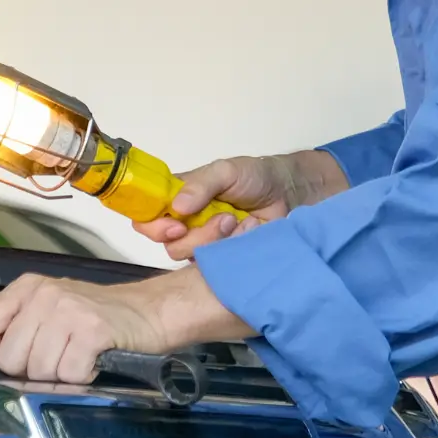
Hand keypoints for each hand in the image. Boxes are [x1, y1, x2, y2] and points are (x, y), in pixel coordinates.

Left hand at [0, 269, 251, 384]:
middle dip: (31, 371)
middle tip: (58, 359)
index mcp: (26, 287)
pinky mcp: (92, 331)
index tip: (15, 360)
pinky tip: (93, 362)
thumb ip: (10, 329)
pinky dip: (83, 377)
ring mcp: (68, 310)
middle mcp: (43, 294)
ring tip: (78, 357)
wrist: (150, 312)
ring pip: (38, 371)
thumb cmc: (97, 318)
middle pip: (8, 359)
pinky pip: (69, 375)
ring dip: (60, 375)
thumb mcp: (48, 311)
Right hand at [137, 149, 346, 260]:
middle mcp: (186, 224)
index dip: (152, 225)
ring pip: (190, 258)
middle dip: (193, 235)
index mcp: (178, 199)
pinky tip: (248, 234)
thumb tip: (177, 206)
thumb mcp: (226, 171)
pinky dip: (232, 250)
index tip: (175, 225)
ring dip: (214, 240)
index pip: (147, 217)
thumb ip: (200, 184)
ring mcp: (206, 244)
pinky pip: (215, 267)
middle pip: (167, 243)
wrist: (290, 194)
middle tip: (221, 219)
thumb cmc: (255, 177)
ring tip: (238, 222)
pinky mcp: (224, 261)